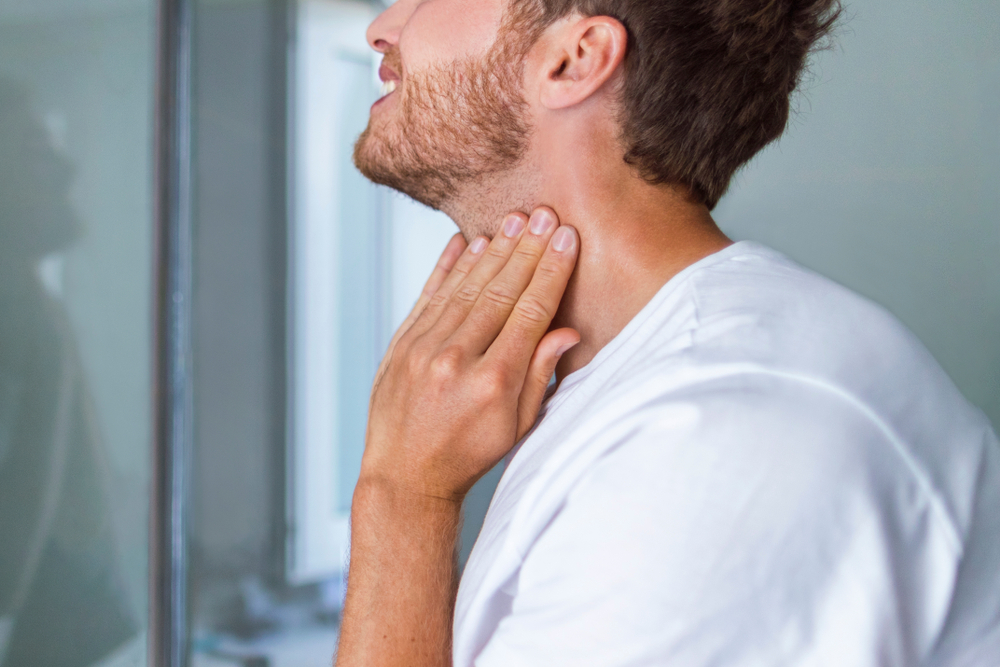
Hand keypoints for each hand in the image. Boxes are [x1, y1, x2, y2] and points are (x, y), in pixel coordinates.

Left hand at [360, 207, 579, 502]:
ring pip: (465, 287)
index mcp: (492, 383)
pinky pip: (428, 296)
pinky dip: (448, 266)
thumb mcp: (517, 427)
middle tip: (545, 214)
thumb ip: (540, 376)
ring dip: (493, 250)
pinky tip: (466, 241)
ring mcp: (423, 349)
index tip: (567, 240)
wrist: (404, 476)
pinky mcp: (400, 345)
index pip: (530, 313)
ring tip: (515, 221)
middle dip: (527, 249)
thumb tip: (567, 332)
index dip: (551, 272)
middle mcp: (456, 359)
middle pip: (500, 291)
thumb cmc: (468, 455)